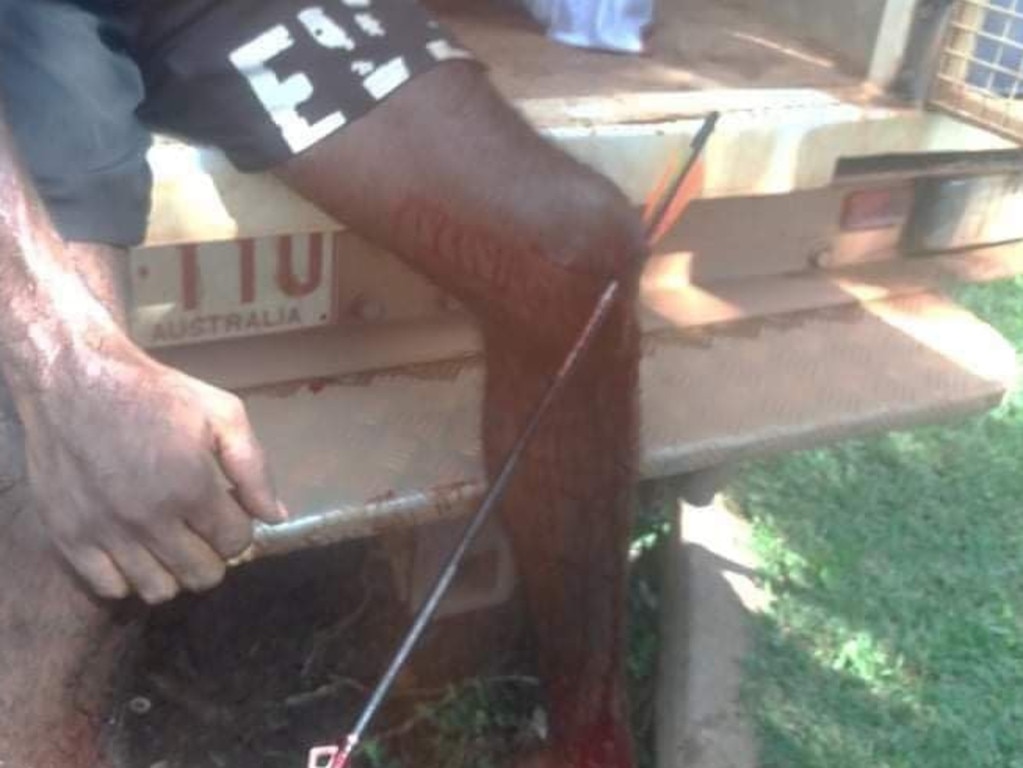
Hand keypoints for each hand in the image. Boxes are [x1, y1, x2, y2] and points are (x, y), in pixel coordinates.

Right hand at [18, 333, 285, 603]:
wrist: (75, 380)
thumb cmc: (155, 394)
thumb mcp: (221, 413)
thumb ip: (253, 468)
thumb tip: (276, 517)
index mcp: (190, 487)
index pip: (235, 543)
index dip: (239, 529)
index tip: (228, 512)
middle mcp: (148, 518)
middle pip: (202, 575)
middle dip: (213, 556)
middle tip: (203, 532)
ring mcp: (105, 532)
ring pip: (159, 590)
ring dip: (174, 571)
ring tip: (170, 543)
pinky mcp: (68, 537)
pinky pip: (110, 587)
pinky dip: (128, 577)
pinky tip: (134, 549)